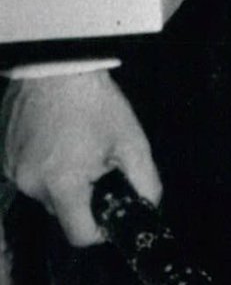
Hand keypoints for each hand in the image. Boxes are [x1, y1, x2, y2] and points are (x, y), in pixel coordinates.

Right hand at [1, 71, 160, 245]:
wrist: (59, 64)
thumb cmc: (94, 99)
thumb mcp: (130, 138)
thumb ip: (144, 178)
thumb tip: (149, 202)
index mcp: (63, 185)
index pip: (80, 233)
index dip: (100, 227)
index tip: (110, 207)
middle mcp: (32, 184)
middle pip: (62, 211)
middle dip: (82, 195)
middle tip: (96, 161)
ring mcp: (14, 170)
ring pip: (44, 191)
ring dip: (61, 178)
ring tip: (75, 142)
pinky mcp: (5, 155)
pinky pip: (28, 173)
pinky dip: (43, 163)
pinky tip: (57, 135)